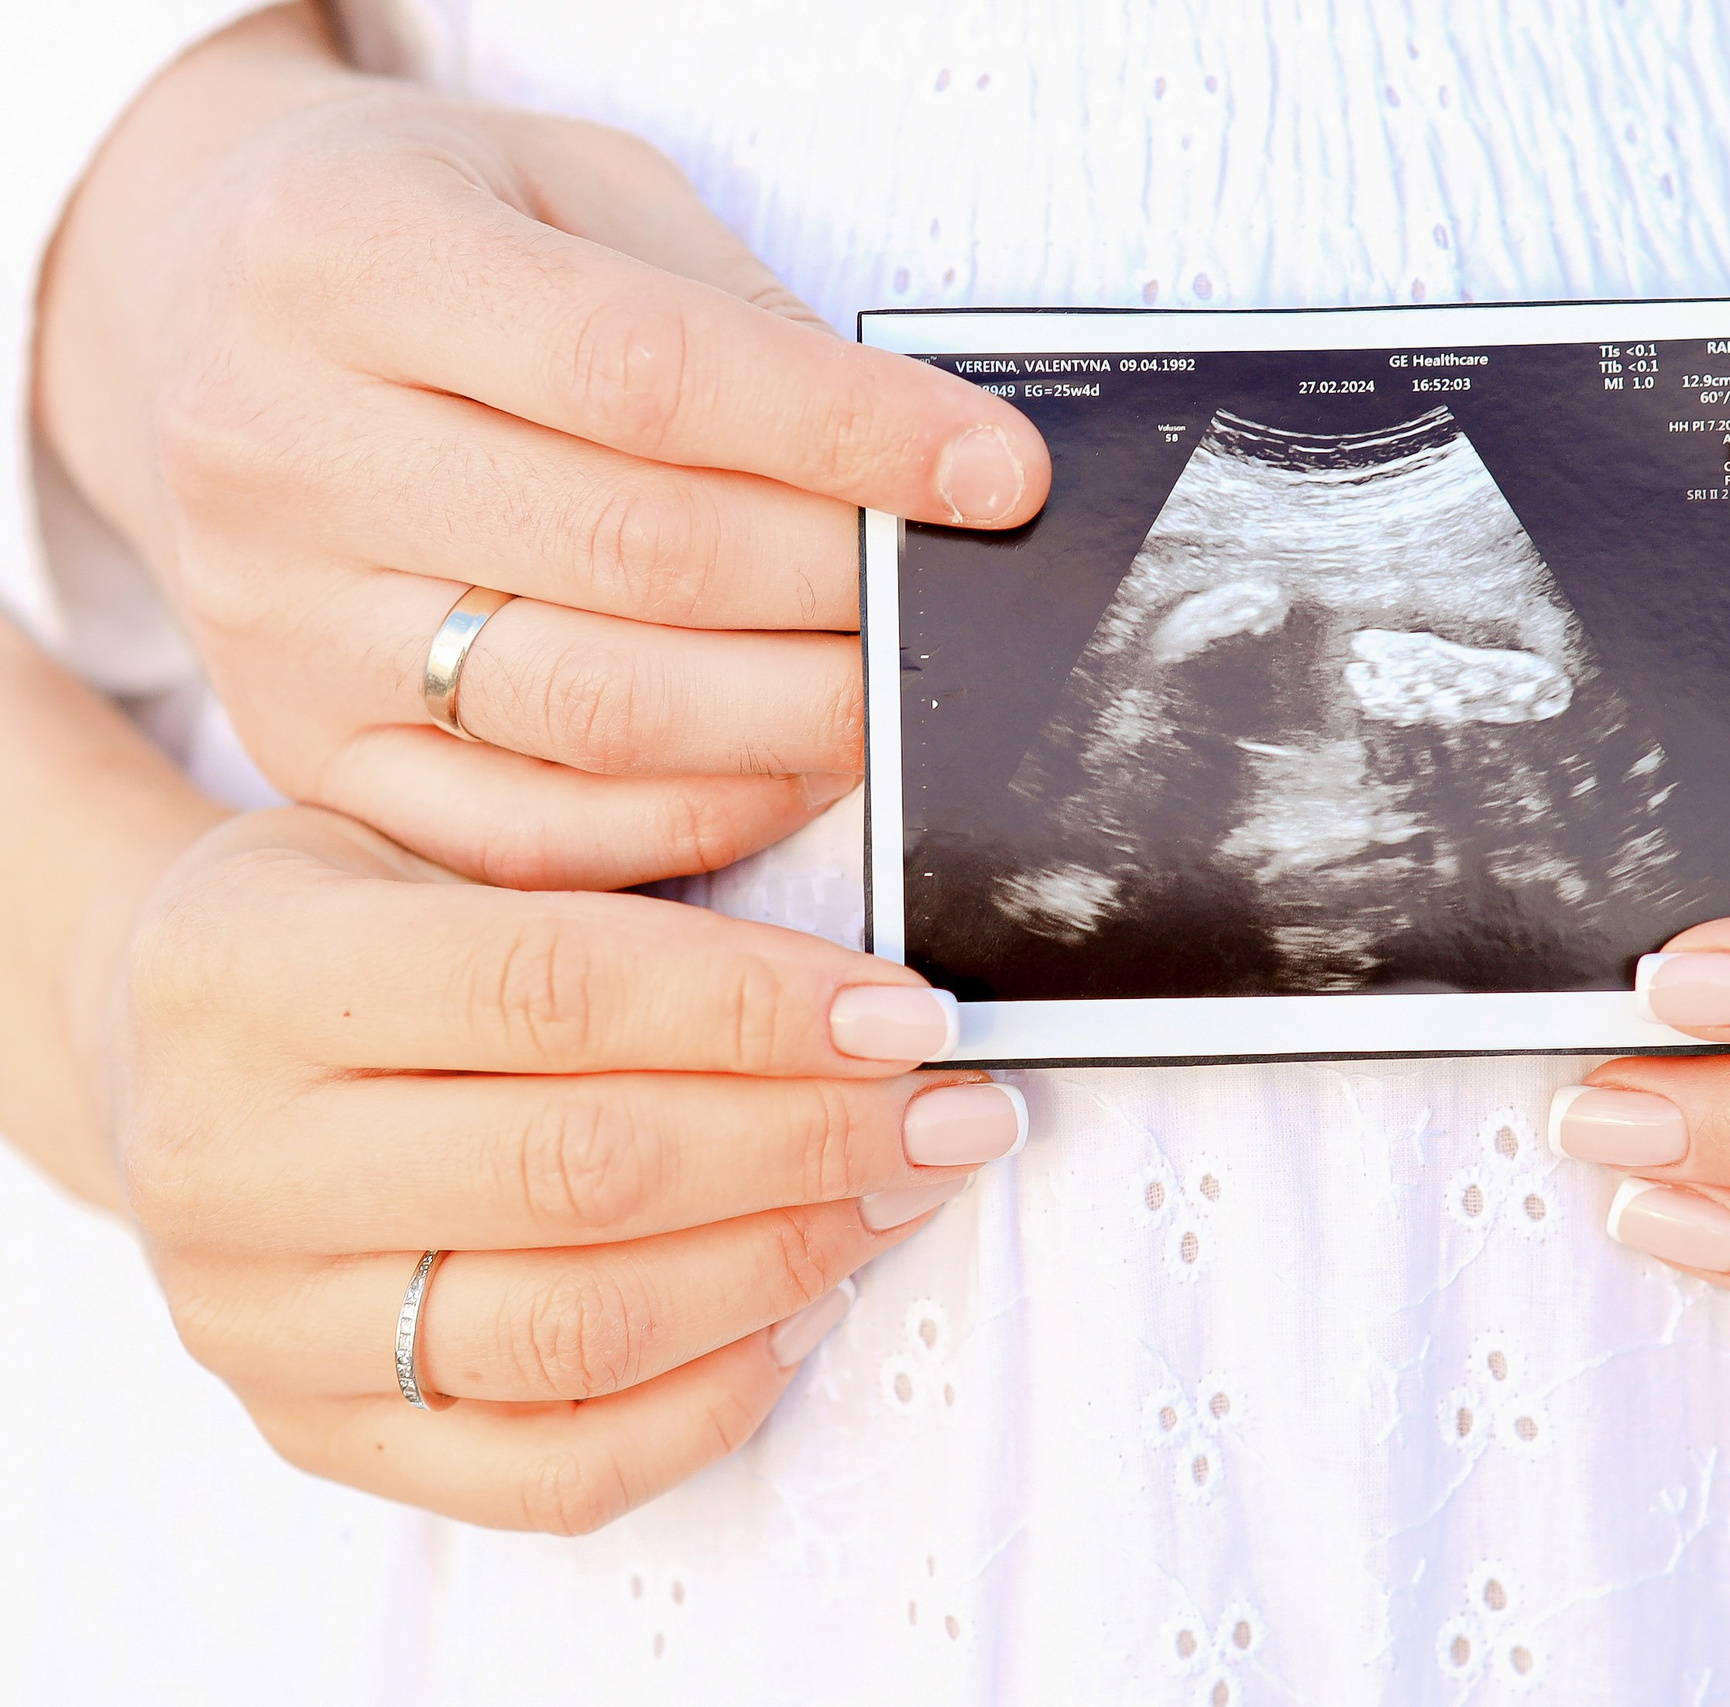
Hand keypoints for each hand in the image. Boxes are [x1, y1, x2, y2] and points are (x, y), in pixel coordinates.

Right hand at [35, 5, 1048, 887]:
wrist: (197, 313)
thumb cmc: (426, 234)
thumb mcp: (564, 183)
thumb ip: (727, 305)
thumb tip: (921, 456)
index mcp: (345, 256)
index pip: (646, 373)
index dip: (846, 435)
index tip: (996, 474)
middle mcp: (278, 442)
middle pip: (635, 556)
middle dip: (841, 589)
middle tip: (952, 598)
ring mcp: (276, 617)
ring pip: (591, 714)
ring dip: (794, 719)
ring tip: (897, 691)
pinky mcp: (299, 743)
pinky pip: (522, 833)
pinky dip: (690, 820)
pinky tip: (791, 776)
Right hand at [107, 805, 1028, 1532]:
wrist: (157, 1049)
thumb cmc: (333, 932)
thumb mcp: (420, 839)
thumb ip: (602, 891)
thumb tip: (855, 984)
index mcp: (250, 972)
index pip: (553, 990)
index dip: (759, 1007)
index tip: (904, 1016)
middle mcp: (230, 1161)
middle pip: (585, 1171)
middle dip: (810, 1140)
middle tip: (942, 1112)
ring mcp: (264, 1322)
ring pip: (580, 1329)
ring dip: (786, 1260)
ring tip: (893, 1195)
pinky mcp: (314, 1435)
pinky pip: (548, 1471)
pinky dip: (707, 1400)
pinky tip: (798, 1312)